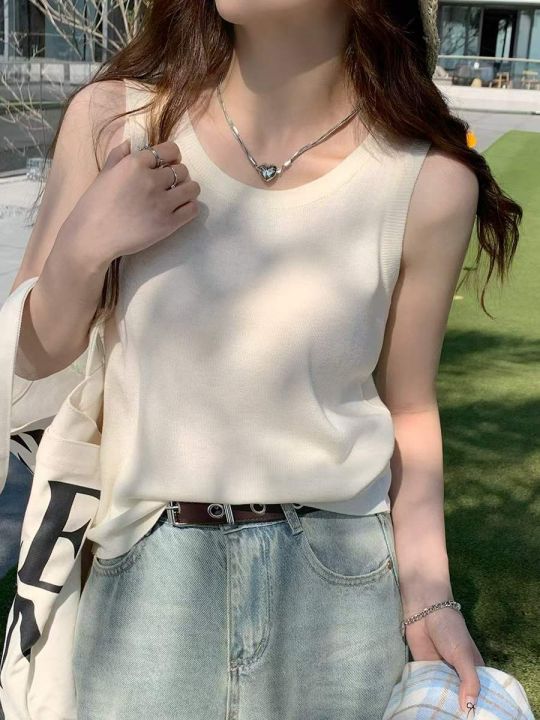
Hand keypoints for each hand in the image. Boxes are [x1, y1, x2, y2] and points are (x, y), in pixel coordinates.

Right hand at [58, 138, 200, 267]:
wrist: (92, 238)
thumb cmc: (93, 206)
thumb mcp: (104, 174)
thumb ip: (119, 156)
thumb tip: (130, 143)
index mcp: (135, 164)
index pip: (169, 150)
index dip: (171, 156)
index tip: (167, 163)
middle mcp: (151, 180)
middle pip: (181, 169)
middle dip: (178, 174)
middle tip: (170, 183)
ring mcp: (162, 203)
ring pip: (192, 188)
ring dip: (188, 189)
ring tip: (180, 195)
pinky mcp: (168, 224)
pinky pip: (192, 209)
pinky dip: (190, 206)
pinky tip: (181, 208)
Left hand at [405, 605, 484, 714]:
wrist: (424, 610)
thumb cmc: (450, 630)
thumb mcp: (463, 655)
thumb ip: (469, 680)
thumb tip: (469, 707)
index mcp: (474, 672)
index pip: (479, 697)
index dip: (478, 709)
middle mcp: (458, 677)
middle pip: (460, 700)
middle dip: (457, 710)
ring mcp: (441, 675)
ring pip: (443, 696)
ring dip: (441, 706)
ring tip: (439, 719)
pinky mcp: (424, 672)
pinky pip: (426, 689)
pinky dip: (426, 698)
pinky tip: (424, 710)